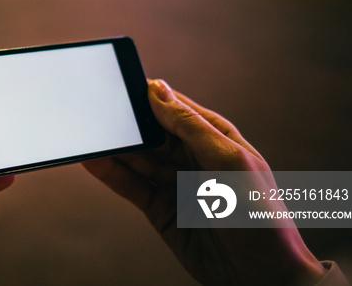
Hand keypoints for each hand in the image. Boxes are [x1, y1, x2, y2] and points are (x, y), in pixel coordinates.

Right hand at [83, 79, 326, 285]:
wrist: (261, 276)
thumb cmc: (260, 216)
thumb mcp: (229, 162)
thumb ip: (190, 127)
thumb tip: (158, 91)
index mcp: (214, 138)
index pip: (174, 108)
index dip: (148, 97)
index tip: (121, 86)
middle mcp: (192, 158)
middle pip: (151, 133)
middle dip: (127, 124)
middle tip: (99, 113)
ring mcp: (174, 184)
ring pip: (137, 159)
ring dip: (115, 148)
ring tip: (90, 136)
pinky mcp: (159, 209)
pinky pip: (131, 187)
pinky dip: (111, 174)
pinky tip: (94, 161)